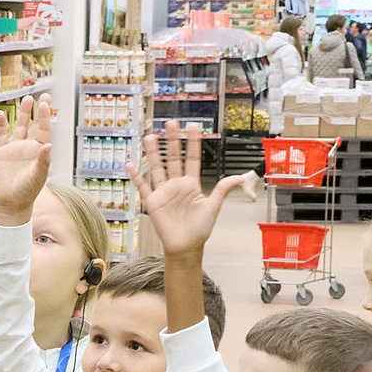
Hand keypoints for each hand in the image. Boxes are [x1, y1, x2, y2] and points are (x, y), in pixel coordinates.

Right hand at [0, 94, 56, 223]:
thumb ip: (43, 160)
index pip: (44, 130)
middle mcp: (28, 147)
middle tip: (42, 95)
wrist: (12, 202)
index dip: (44, 117)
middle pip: (34, 124)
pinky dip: (0, 126)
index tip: (44, 104)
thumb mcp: (38, 176)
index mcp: (40, 151)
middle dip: (37, 111)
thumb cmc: (28, 191)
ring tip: (26, 99)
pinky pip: (1, 136)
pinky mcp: (2, 153)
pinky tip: (0, 114)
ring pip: (19, 127)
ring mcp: (15, 148)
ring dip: (22, 114)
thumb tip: (48, 144)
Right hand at [133, 123, 245, 259]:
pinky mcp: (153, 203)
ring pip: (158, 168)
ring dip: (154, 153)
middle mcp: (177, 185)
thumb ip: (223, 190)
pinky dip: (137, 177)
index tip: (193, 127)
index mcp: (192, 184)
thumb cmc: (200, 229)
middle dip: (173, 141)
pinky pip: (143, 187)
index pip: (192, 158)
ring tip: (150, 137)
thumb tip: (240, 177)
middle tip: (171, 124)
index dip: (193, 143)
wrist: (186, 247)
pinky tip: (131, 165)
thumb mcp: (213, 207)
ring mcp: (164, 192)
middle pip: (174, 158)